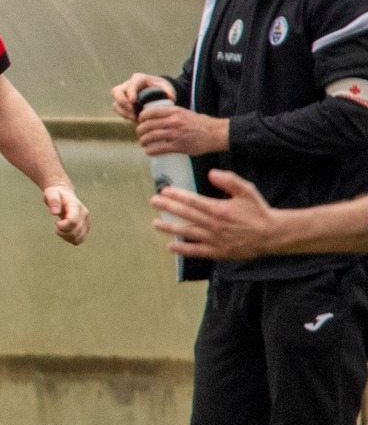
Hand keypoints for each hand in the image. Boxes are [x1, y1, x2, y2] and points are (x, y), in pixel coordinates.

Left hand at [43, 183, 88, 244]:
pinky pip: (79, 240)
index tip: (56, 222)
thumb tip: (55, 213)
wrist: (64, 195)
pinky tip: (65, 233)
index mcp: (76, 207)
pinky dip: (70, 239)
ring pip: (78, 238)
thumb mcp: (51, 193)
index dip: (62, 226)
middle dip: (62, 232)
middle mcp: (84, 215)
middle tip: (56, 225)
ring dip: (66, 237)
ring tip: (60, 229)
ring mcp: (86, 222)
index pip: (73, 221)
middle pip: (75, 232)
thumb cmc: (57, 194)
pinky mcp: (85, 228)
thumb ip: (53, 201)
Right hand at [109, 72, 174, 120]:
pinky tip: (134, 118)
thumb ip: (169, 91)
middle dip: (122, 101)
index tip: (133, 101)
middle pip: (116, 91)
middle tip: (131, 110)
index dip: (130, 92)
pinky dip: (124, 114)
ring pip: (116, 102)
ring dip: (123, 111)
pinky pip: (118, 109)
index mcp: (139, 79)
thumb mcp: (168, 88)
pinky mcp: (122, 103)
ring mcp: (123, 94)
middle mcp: (128, 85)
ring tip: (134, 117)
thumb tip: (170, 97)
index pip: (131, 84)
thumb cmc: (162, 89)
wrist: (158, 92)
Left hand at [135, 104, 227, 155]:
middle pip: (147, 125)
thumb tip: (156, 117)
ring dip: (143, 141)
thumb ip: (171, 114)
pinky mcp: (178, 146)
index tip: (140, 122)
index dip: (141, 118)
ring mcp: (175, 134)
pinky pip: (159, 148)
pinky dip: (150, 150)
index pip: (150, 113)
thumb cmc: (201, 123)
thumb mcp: (185, 112)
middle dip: (140, 131)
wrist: (216, 133)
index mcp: (174, 111)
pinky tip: (149, 151)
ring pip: (150, 137)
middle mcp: (173, 121)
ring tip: (143, 143)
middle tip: (140, 134)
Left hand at [153, 169, 279, 259]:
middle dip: (168, 207)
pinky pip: (196, 251)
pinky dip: (183, 249)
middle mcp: (213, 225)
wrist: (272, 234)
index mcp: (219, 209)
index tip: (164, 191)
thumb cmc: (258, 211)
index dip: (176, 196)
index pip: (192, 201)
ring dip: (170, 228)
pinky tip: (171, 246)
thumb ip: (229, 180)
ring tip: (155, 223)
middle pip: (186, 215)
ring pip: (187, 233)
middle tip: (153, 202)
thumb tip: (211, 173)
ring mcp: (214, 239)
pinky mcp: (217, 252)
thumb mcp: (247, 191)